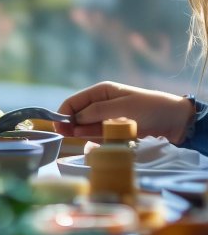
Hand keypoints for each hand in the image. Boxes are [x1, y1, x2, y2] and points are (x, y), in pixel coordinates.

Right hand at [57, 81, 194, 143]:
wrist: (176, 120)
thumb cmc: (150, 108)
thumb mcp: (122, 108)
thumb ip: (97, 112)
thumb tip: (75, 119)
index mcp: (100, 91)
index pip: (73, 101)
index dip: (63, 114)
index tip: (59, 129)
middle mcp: (100, 102)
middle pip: (77, 114)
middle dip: (71, 125)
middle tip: (69, 137)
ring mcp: (107, 115)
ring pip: (86, 125)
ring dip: (83, 133)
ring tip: (85, 140)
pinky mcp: (113, 127)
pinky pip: (97, 133)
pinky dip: (95, 138)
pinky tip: (96, 143)